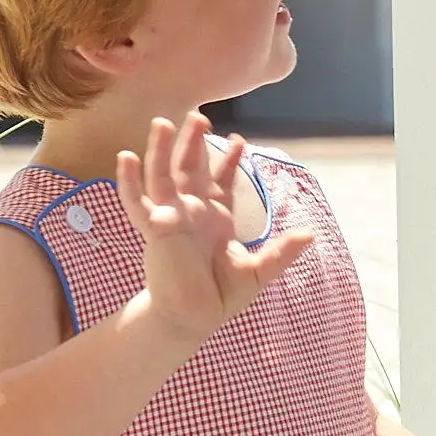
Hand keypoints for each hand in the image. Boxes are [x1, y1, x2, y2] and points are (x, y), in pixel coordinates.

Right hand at [118, 113, 313, 342]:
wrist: (191, 320)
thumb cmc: (219, 297)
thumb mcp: (257, 272)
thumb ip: (281, 252)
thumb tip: (310, 234)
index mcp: (216, 218)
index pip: (221, 181)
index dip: (229, 161)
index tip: (237, 139)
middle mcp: (192, 212)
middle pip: (190, 169)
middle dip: (194, 143)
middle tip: (199, 116)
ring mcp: (171, 218)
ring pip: (163, 176)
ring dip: (162, 150)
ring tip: (163, 123)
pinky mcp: (154, 230)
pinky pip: (137, 203)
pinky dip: (129, 181)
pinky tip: (126, 157)